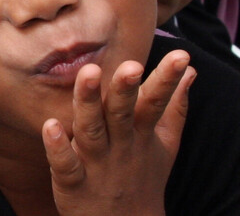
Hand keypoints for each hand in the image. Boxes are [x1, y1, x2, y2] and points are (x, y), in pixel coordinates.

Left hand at [41, 49, 193, 215]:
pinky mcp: (73, 183)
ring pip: (90, 131)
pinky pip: (65, 165)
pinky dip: (57, 148)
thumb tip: (190, 71)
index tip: (182, 56)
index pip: (155, 103)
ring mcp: (96, 165)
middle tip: (131, 66)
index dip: (167, 80)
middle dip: (125, 90)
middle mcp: (119, 146)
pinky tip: (49, 126)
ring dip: (88, 103)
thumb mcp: (164, 144)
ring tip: (89, 74)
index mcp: (141, 134)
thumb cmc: (143, 178)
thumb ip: (175, 107)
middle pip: (121, 114)